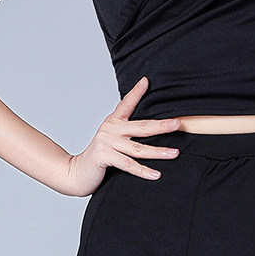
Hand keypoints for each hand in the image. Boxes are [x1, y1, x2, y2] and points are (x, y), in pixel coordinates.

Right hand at [64, 76, 180, 196]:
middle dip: (162, 125)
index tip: (146, 81)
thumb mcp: (111, 137)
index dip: (136, 92)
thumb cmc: (100, 155)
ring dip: (158, 152)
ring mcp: (107, 142)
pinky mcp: (104, 157)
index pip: (127, 103)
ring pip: (138, 148)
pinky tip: (156, 174)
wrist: (76, 173)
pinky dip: (143, 170)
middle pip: (141, 127)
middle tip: (178, 123)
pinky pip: (128, 164)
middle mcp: (111, 129)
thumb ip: (126, 130)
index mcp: (114, 121)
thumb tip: (149, 125)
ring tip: (174, 153)